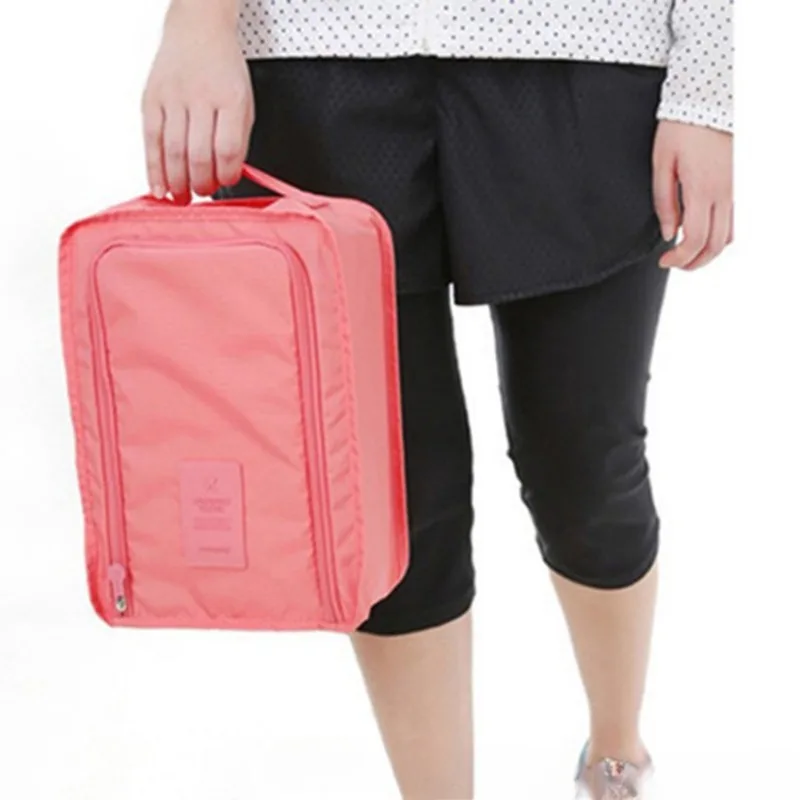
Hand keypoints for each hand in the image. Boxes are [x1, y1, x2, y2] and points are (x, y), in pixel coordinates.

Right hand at [141, 2, 253, 201]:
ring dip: (178, 183)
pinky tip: (159, 188)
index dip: (227, 174)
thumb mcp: (245, 103)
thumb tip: (227, 177)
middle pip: (198, 155)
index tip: (226, 182)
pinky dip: (153, 169)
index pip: (227, 149)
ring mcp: (172, 97)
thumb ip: (238, 140)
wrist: (197, 30)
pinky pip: (150, 141)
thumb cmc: (224, 72)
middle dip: (201, 184)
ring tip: (182, 198)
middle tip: (203, 193)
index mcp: (230, 99)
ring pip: (173, 152)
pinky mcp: (150, 99)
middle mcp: (200, 97)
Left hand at [652, 120, 733, 269]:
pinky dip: (720, 235)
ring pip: (730, 236)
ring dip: (709, 252)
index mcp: (702, 189)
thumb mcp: (661, 163)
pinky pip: (735, 220)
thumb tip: (668, 232)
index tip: (664, 260)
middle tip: (674, 263)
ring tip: (686, 252)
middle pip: (716, 245)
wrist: (709, 99)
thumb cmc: (682, 126)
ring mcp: (735, 189)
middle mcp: (724, 193)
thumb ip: (664, 201)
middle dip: (694, 262)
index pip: (695, 240)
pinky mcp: (738, 184)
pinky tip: (703, 233)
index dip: (679, 258)